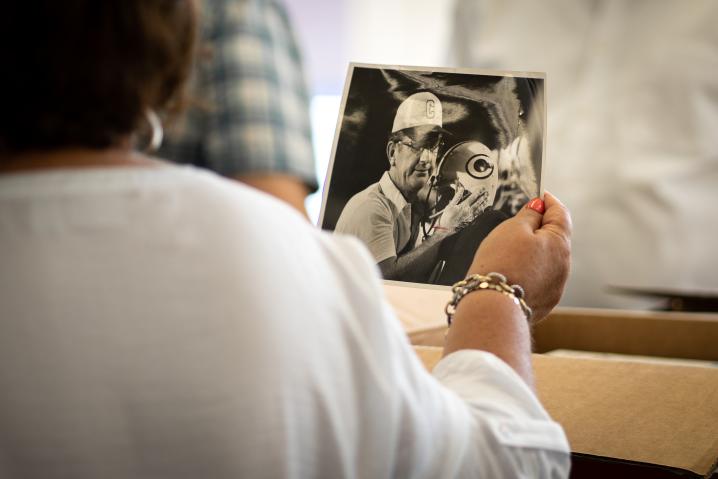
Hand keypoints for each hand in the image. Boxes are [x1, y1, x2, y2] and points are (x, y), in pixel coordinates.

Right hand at [439, 183, 488, 232]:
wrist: (446, 229)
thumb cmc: (447, 217)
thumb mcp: (450, 205)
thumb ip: (457, 197)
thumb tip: (462, 189)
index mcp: (463, 206)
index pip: (473, 197)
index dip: (478, 192)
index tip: (482, 188)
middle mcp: (469, 211)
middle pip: (478, 202)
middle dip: (483, 197)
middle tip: (488, 192)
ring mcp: (470, 216)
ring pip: (479, 208)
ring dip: (484, 203)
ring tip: (488, 198)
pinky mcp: (470, 221)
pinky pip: (478, 214)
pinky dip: (481, 210)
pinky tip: (483, 208)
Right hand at [467, 191, 571, 321]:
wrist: (493, 305)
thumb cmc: (501, 264)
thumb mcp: (512, 229)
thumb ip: (529, 215)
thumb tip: (538, 208)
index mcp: (560, 243)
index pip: (560, 213)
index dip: (548, 202)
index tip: (541, 197)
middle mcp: (563, 266)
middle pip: (554, 238)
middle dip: (538, 230)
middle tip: (517, 225)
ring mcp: (555, 287)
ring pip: (546, 261)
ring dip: (533, 253)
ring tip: (508, 254)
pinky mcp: (543, 302)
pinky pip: (538, 280)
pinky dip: (528, 273)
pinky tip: (511, 274)